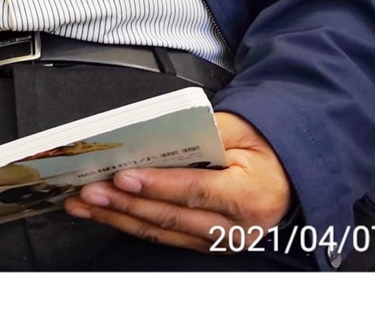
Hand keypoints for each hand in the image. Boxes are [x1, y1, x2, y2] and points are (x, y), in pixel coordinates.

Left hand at [63, 111, 290, 251]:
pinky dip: (132, 224)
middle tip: (90, 191)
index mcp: (249, 195)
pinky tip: (107, 214)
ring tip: (86, 204)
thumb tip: (158, 135)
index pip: (195, 191)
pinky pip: (165, 237)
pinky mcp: (206, 244)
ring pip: (162, 232)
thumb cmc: (265, 148)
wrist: (289, 173)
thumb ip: (203, 131)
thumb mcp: (241, 129)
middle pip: (171, 218)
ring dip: (119, 218)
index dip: (157, 186)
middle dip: (125, 205)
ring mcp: (220, 240)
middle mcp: (235, 226)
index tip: (124, 178)